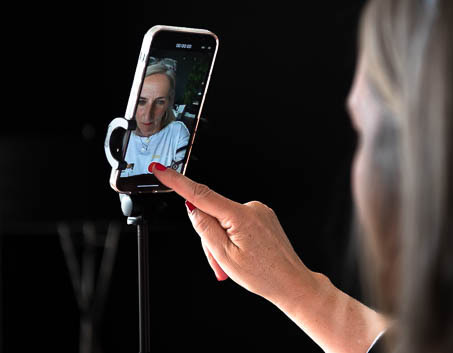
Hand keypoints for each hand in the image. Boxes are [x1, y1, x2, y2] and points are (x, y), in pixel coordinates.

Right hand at [148, 163, 316, 304]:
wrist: (291, 282)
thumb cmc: (264, 275)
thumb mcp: (225, 255)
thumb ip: (204, 229)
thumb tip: (192, 207)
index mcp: (241, 215)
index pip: (200, 194)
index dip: (176, 181)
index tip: (160, 169)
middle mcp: (252, 208)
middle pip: (212, 215)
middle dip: (210, 240)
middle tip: (220, 264)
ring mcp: (260, 211)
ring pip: (225, 222)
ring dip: (222, 242)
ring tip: (234, 264)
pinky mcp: (264, 216)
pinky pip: (238, 223)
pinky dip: (234, 238)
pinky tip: (243, 254)